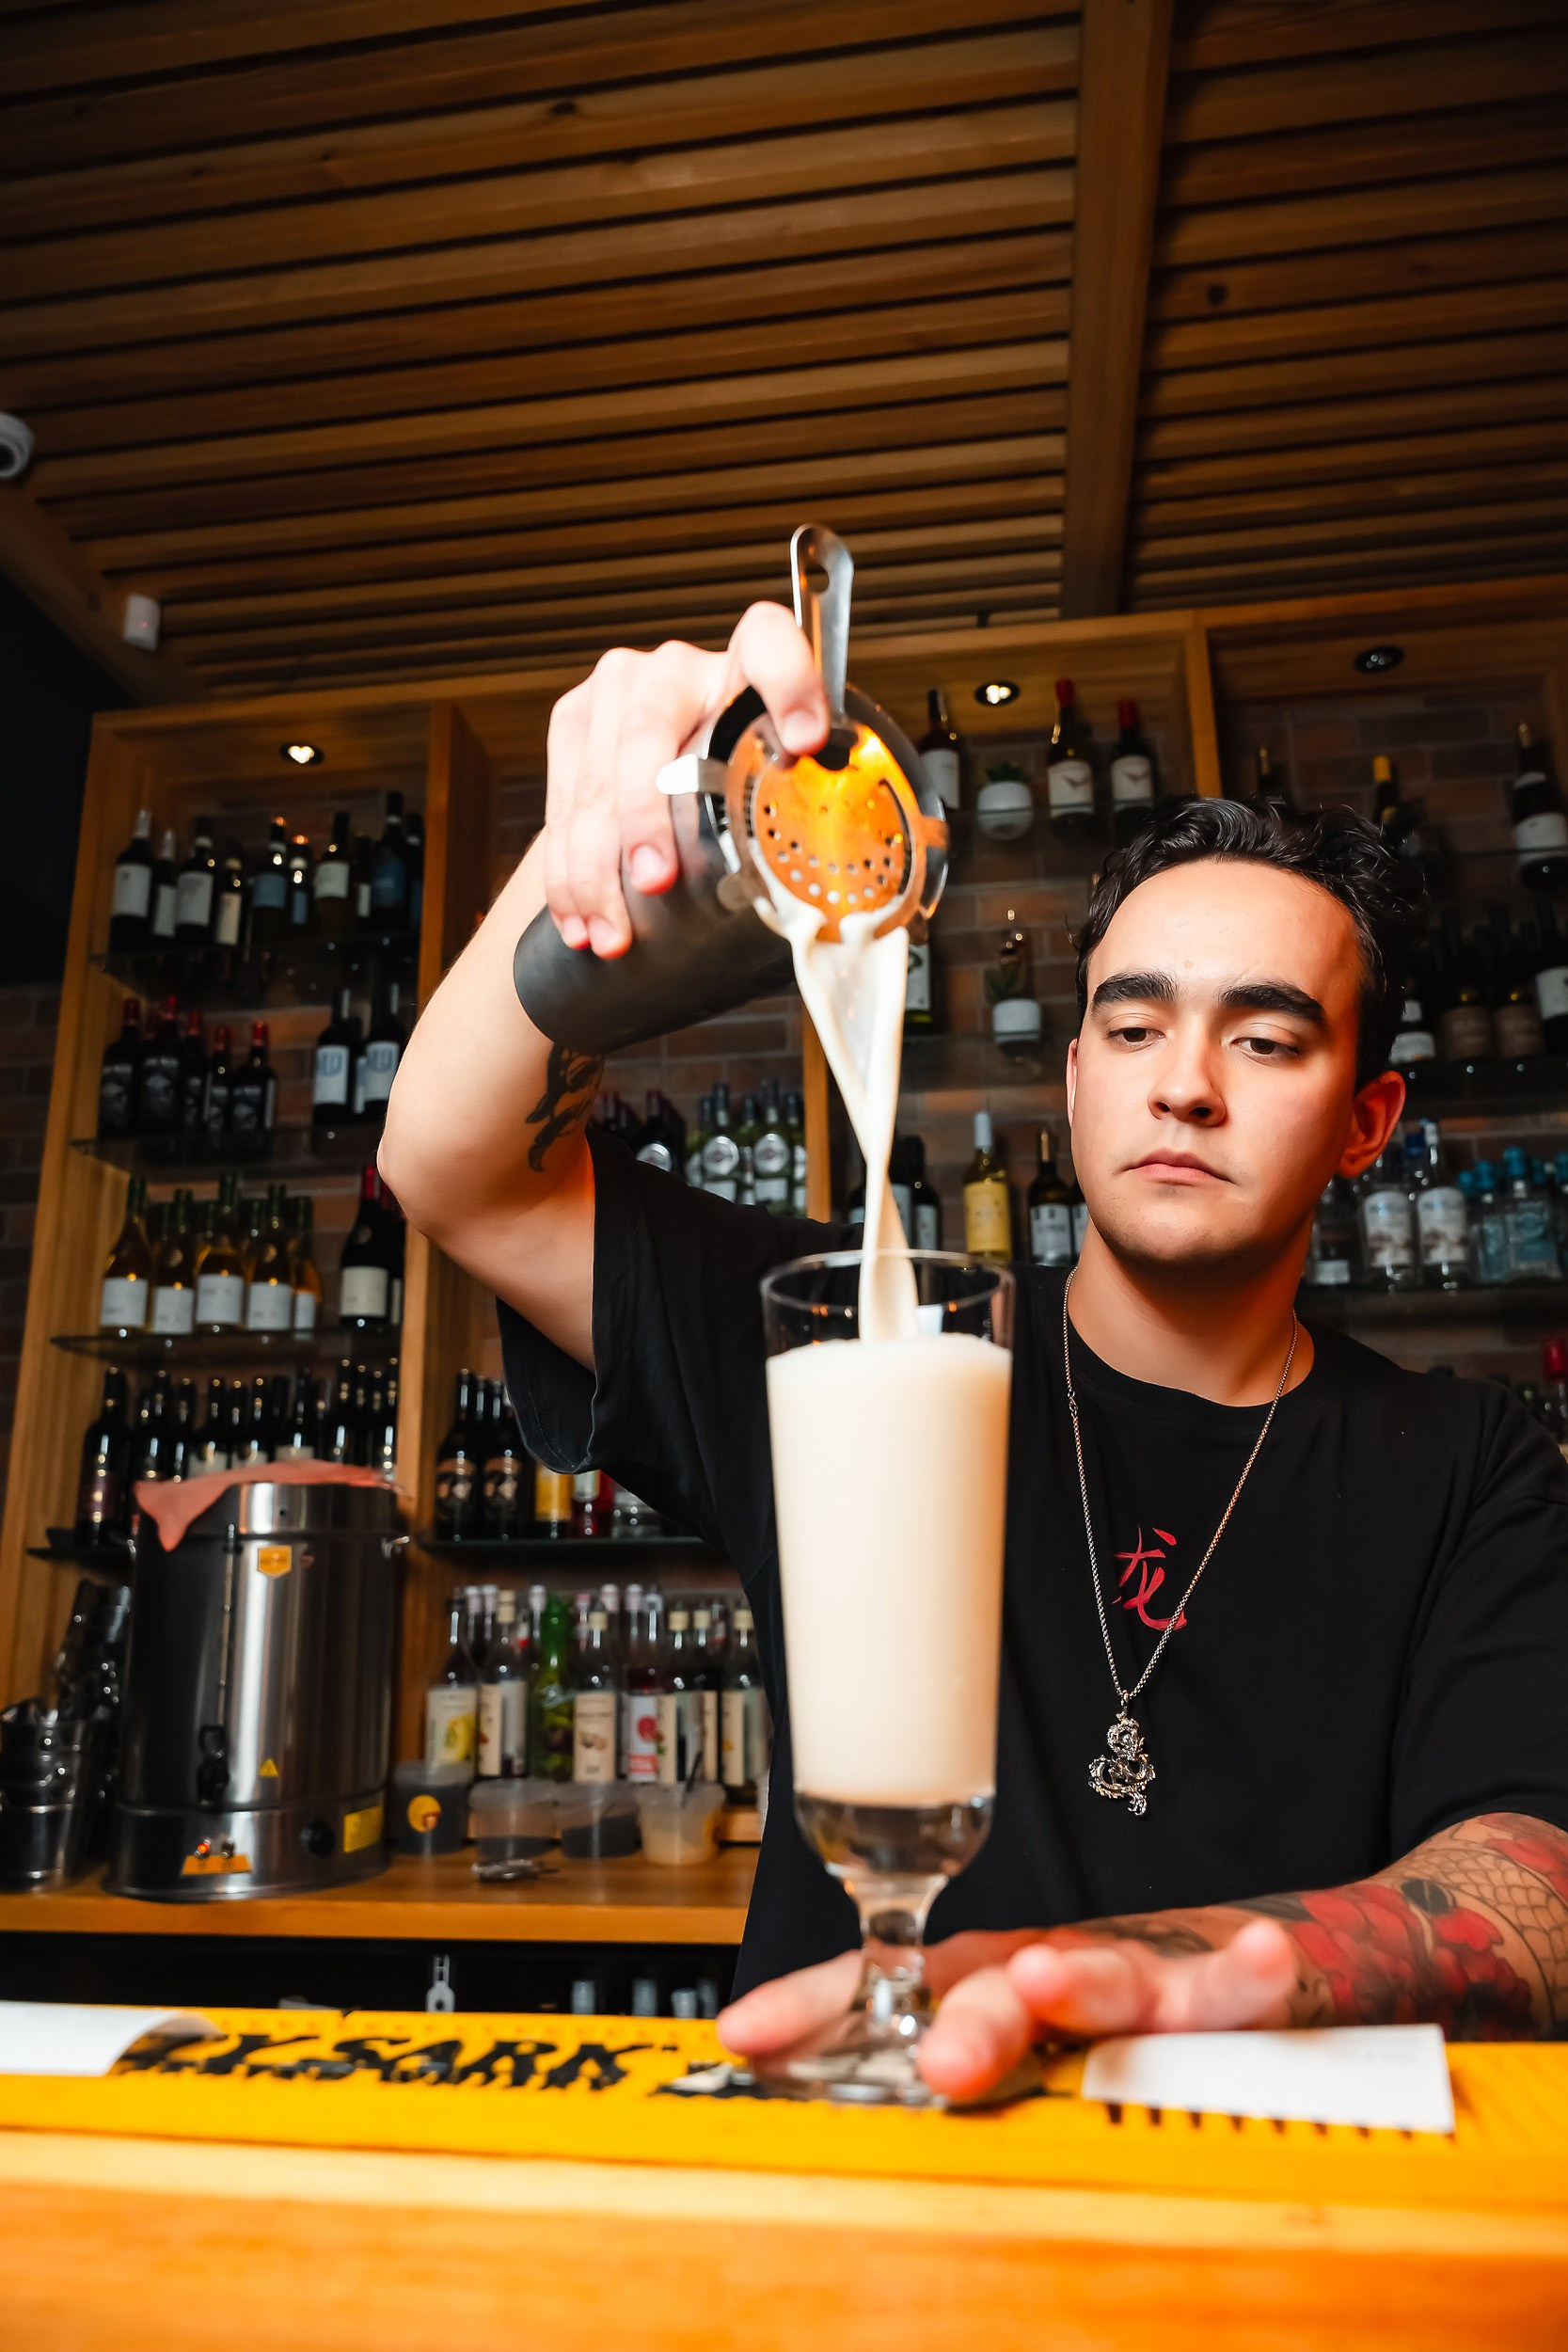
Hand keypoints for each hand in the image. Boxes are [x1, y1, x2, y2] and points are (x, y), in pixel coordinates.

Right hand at [542, 604, 828, 957]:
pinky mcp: (573, 720)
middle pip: (648, 733)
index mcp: (747, 663)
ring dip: (595, 868)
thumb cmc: (743, 775)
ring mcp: (618, 689)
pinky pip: (560, 803)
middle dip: (645, 818)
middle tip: (655, 881)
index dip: (791, 683)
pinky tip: (579, 918)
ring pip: (593, 781)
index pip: (770, 644)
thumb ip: (799, 804)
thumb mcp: (780, 784)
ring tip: (612, 932)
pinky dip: (566, 873)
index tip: (807, 738)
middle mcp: (678, 667)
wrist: (681, 760)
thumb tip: (824, 879)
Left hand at [718, 1920, 1298, 2101]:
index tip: (741, 2034)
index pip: (887, 1992)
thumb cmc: (1114, 2018)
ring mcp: (1149, 1975)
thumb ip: (928, 2082)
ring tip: (1050, 1980)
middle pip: (995, 1986)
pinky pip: (1246, 1994)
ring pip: (1113, 1979)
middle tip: (932, 2065)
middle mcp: (1058, 1969)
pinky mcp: (1238, 1992)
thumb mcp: (1012, 2053)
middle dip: (958, 2021)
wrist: (1266, 1957)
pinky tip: (1266, 1957)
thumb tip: (795, 2132)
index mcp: (988, 1989)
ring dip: (1082, 1981)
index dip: (817, 2008)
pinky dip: (1252, 1975)